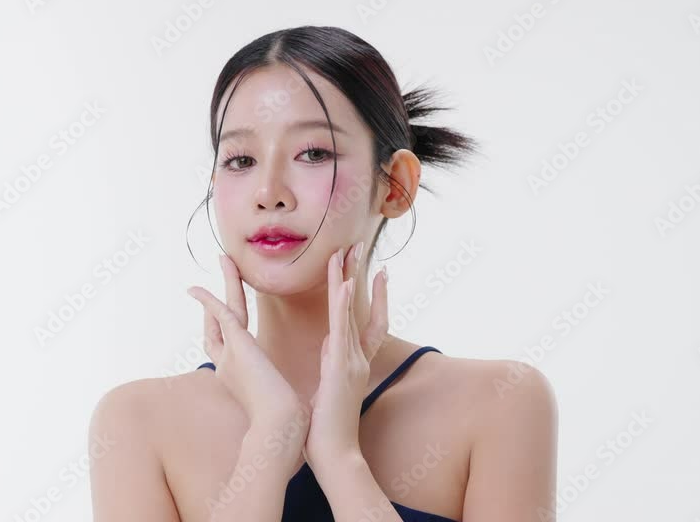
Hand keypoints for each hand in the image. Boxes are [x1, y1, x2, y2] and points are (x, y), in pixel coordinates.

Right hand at [187, 254, 305, 427]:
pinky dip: (209, 300)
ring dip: (225, 283)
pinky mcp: (239, 345)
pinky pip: (221, 314)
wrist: (283, 425)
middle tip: (221, 270)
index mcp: (238, 373)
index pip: (223, 341)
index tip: (220, 303)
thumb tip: (279, 383)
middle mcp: (228, 363)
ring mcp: (230, 354)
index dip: (218, 321)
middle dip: (216, 297)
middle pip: (216, 323)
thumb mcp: (278, 396)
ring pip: (224, 310)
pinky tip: (198, 288)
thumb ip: (273, 384)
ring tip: (223, 258)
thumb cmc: (286, 419)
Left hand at [304, 241, 388, 471]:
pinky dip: (342, 306)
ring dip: (348, 281)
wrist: (333, 453)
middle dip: (360, 276)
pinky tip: (343, 284)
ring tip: (346, 252)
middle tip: (359, 246)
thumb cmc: (326, 427)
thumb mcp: (329, 387)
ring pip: (351, 313)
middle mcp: (358, 358)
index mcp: (355, 363)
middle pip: (362, 308)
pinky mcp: (341, 368)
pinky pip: (342, 330)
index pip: (368, 321)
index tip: (374, 272)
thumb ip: (331, 362)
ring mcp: (352, 362)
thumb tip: (329, 342)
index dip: (373, 296)